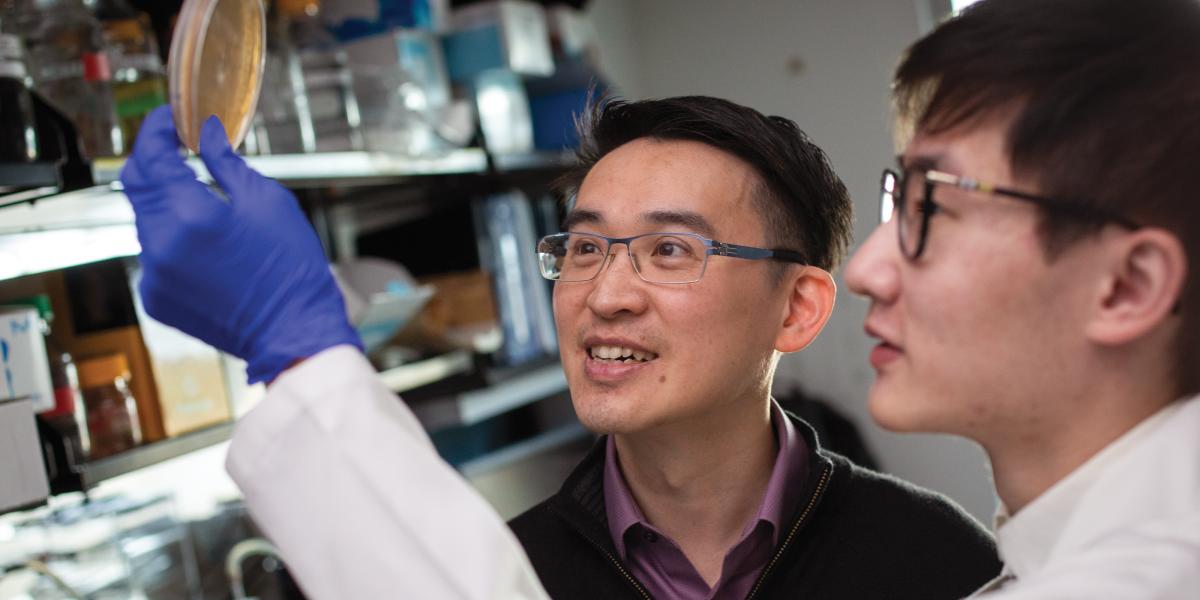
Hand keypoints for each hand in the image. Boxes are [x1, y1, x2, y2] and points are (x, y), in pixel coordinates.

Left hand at [120, 106, 361, 382]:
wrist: (293, 331)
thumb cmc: (291, 268)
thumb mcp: (268, 202)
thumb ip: (226, 163)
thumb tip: (207, 134)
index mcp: (189, 215)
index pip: (151, 156)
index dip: (157, 131)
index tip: (171, 120)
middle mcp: (160, 245)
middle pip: (136, 185)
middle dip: (155, 162)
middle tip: (180, 150)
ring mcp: (154, 275)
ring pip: (145, 220)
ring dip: (167, 204)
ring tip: (205, 204)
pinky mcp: (156, 298)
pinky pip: (154, 255)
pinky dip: (172, 240)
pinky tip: (207, 246)